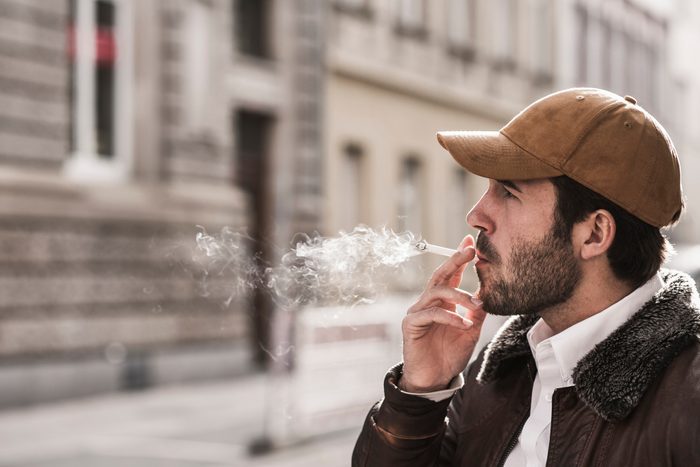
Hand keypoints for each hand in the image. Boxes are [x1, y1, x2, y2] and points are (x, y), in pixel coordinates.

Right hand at [400, 235, 486, 392]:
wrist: (434, 379)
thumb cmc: (450, 355)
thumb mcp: (470, 332)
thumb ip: (476, 314)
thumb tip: (488, 295)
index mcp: (443, 302)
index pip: (451, 275)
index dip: (459, 258)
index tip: (469, 242)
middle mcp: (429, 303)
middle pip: (440, 275)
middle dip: (454, 260)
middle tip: (470, 251)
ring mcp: (418, 312)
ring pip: (437, 292)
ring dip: (460, 296)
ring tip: (476, 306)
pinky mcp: (411, 324)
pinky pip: (431, 313)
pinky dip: (450, 317)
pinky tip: (464, 325)